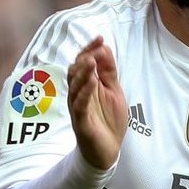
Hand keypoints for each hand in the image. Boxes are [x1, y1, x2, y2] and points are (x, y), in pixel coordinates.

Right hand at [67, 36, 127, 169]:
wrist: (107, 151)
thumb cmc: (108, 120)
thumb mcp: (113, 91)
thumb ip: (109, 72)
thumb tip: (105, 48)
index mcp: (87, 85)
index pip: (83, 62)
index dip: (90, 49)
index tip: (99, 37)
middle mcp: (79, 94)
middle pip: (75, 70)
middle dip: (85, 57)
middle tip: (96, 48)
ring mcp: (78, 107)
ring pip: (74, 86)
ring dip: (83, 73)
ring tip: (91, 60)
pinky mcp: (80, 121)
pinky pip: (79, 105)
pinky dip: (84, 93)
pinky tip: (92, 83)